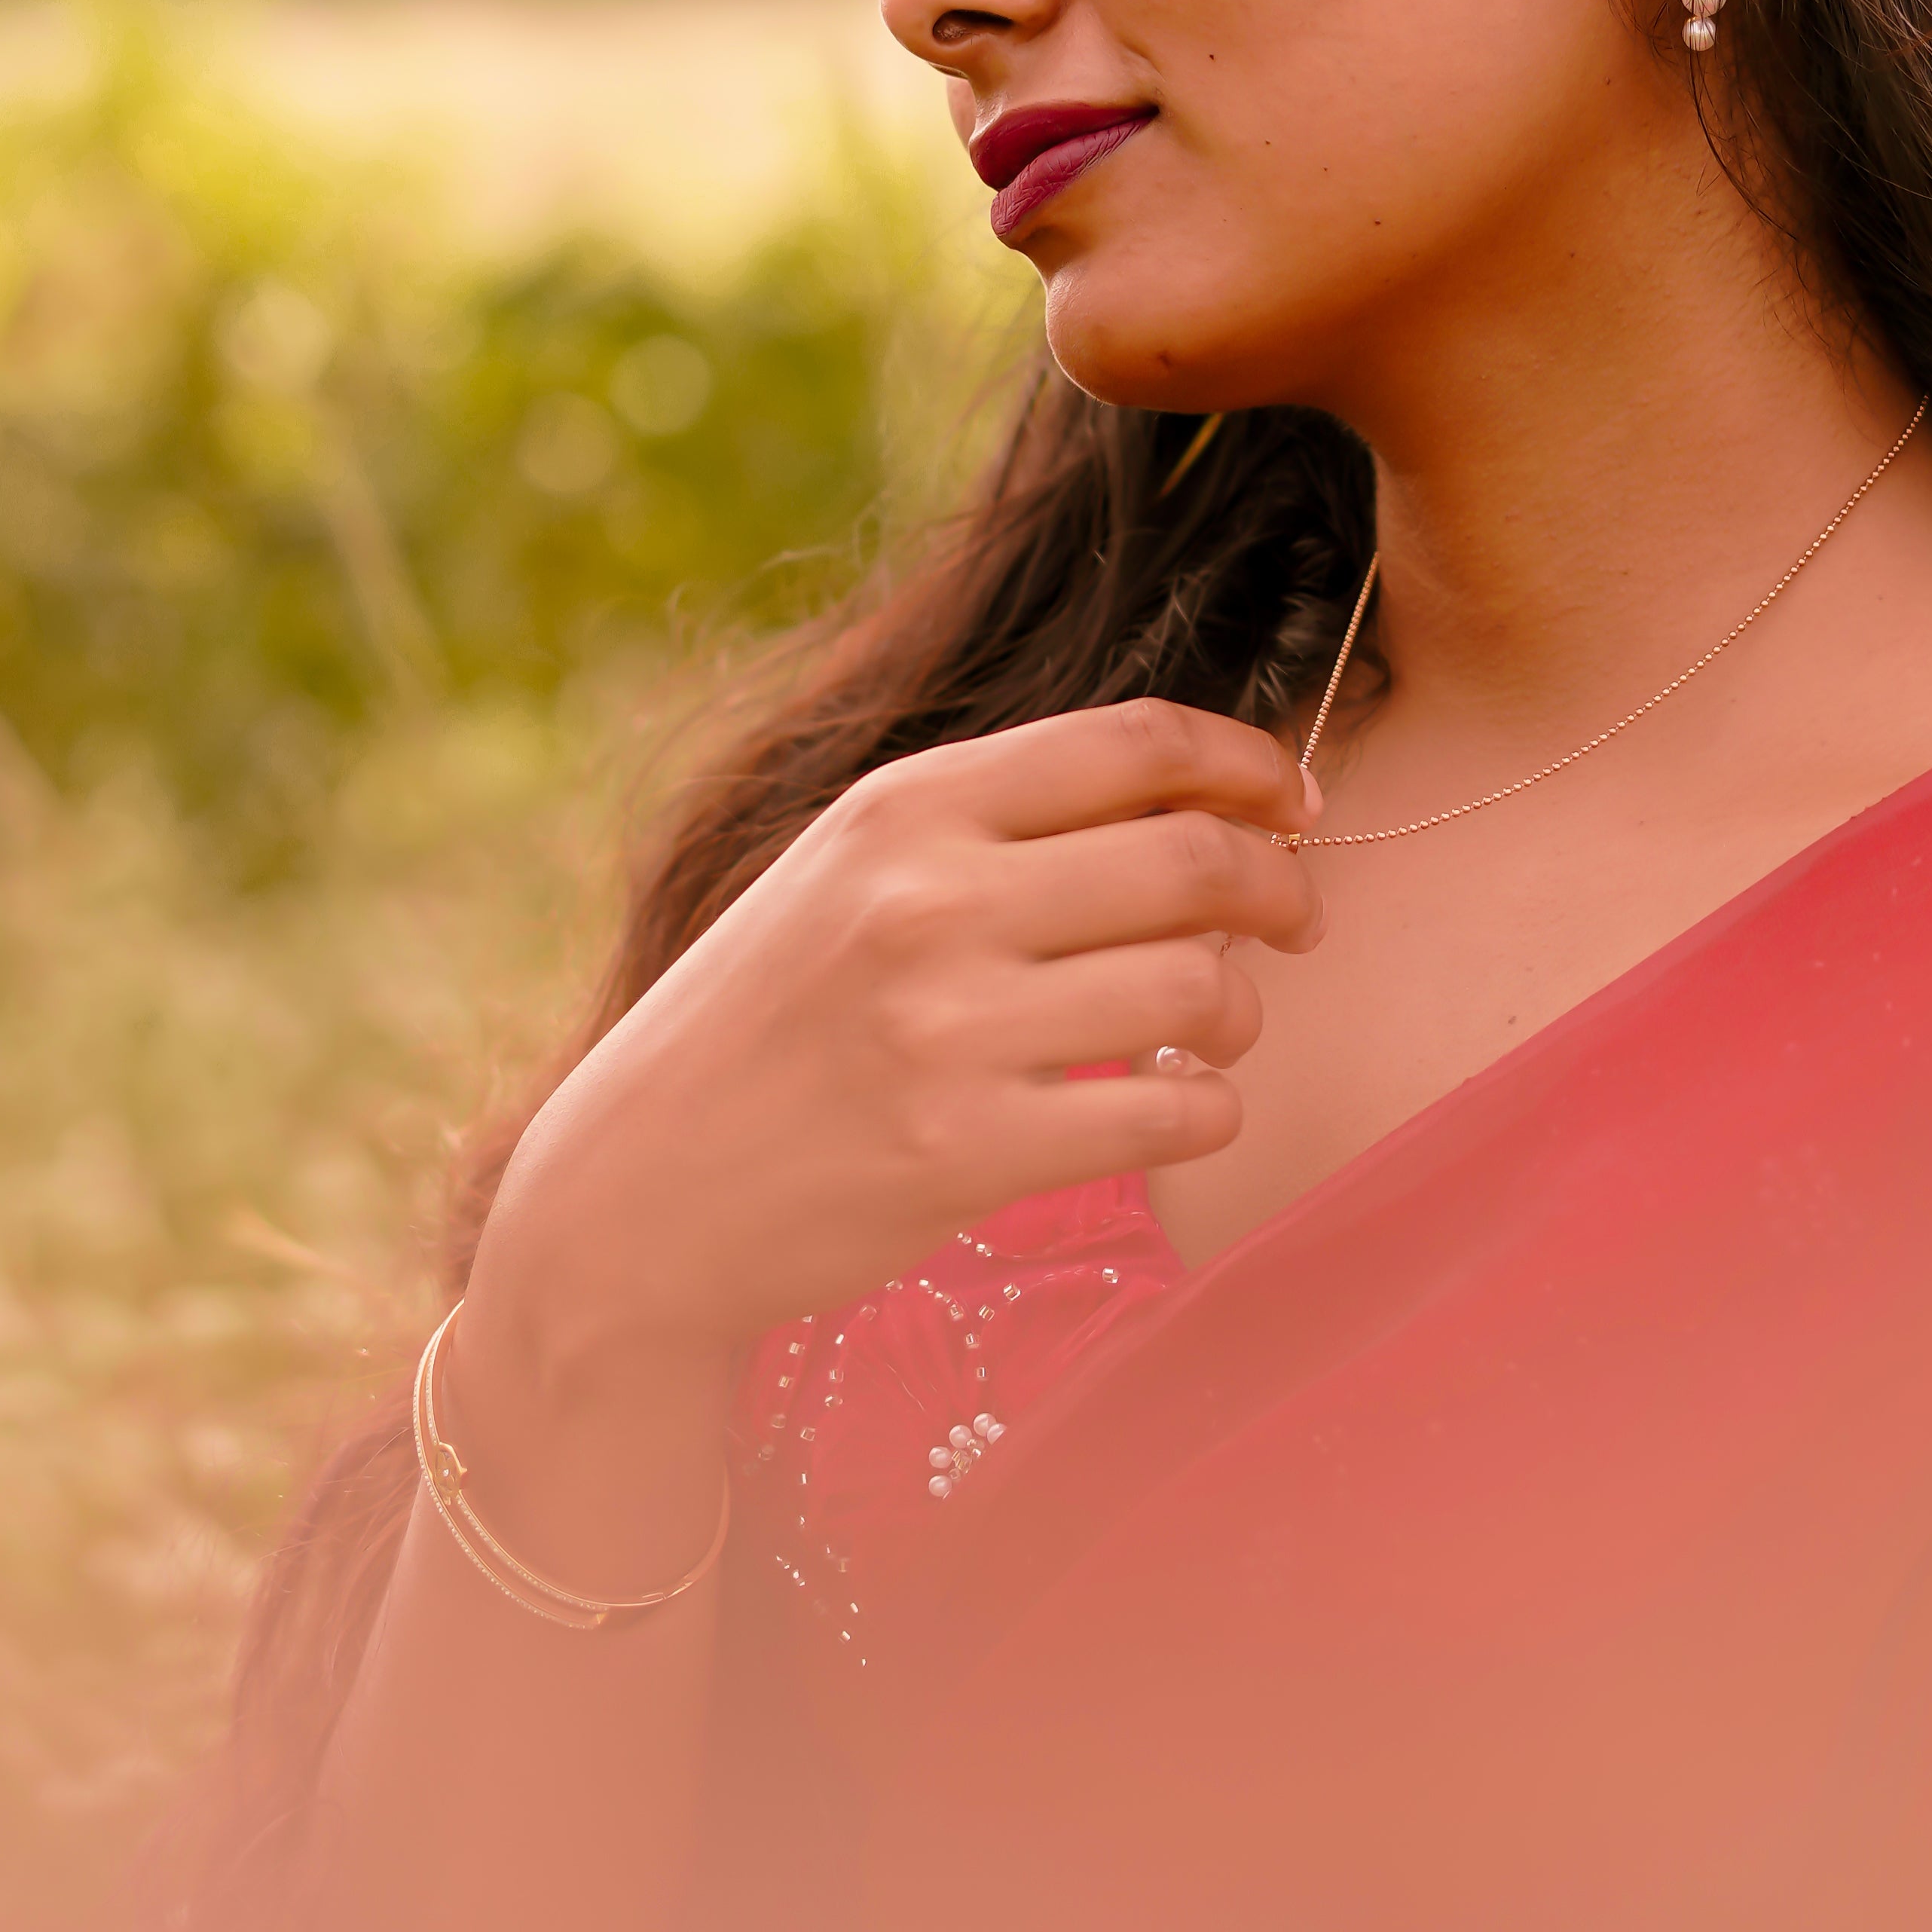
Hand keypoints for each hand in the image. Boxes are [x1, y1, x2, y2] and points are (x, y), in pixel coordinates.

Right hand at [469, 699, 1323, 1402]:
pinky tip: (1176, 1107)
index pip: (1137, 741)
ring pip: (1201, 987)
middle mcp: (928, 900)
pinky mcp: (970, 1152)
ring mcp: (948, 1029)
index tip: (1290, 802)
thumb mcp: (849, 872)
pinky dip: (1207, 1110)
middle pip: (1194, 860)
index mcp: (906, 805)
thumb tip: (1198, 799)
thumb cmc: (768, 1020)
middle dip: (1279, 887)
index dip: (1247, 764)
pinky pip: (1172, 1113)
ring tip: (1214, 1026)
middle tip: (1295, 920)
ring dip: (1241, 1008)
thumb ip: (996, 825)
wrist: (635, 1191)